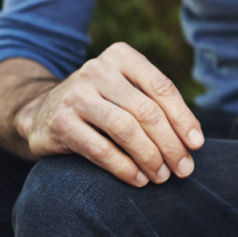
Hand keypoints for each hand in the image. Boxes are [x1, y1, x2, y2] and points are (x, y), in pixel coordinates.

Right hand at [15, 42, 203, 186]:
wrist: (41, 112)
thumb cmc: (99, 105)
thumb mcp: (125, 93)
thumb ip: (155, 106)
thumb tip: (194, 139)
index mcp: (121, 56)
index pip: (161, 87)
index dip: (183, 118)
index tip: (196, 145)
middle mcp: (98, 70)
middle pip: (146, 110)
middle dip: (170, 144)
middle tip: (183, 169)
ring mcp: (76, 94)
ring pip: (126, 129)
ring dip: (150, 157)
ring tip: (162, 177)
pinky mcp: (61, 122)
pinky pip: (101, 149)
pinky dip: (125, 168)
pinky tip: (139, 180)